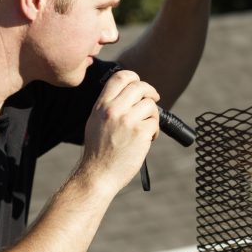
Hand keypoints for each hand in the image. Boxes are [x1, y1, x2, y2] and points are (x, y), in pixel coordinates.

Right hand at [80, 70, 159, 192]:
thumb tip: (129, 94)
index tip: (140, 85)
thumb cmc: (99, 152)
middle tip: (154, 99)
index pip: (120, 77)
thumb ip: (110, 106)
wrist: (98, 175)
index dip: (134, 77)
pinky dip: (155, 131)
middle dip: (150, 92)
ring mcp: (127, 120)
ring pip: (150, 105)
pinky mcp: (140, 133)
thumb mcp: (96, 122)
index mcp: (101, 106)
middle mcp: (113, 109)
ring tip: (146, 129)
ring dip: (153, 115)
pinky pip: (155, 122)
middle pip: (140, 86)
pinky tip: (148, 140)